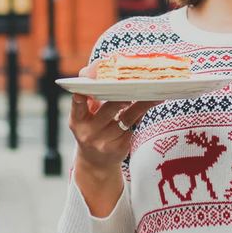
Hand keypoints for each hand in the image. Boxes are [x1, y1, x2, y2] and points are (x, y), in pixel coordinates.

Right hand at [68, 60, 160, 175]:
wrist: (96, 162)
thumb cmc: (93, 128)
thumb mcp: (86, 115)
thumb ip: (92, 97)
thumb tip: (106, 70)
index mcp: (77, 120)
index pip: (77, 106)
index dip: (80, 99)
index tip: (83, 92)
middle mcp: (88, 132)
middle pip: (108, 109)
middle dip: (121, 98)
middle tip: (134, 87)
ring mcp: (104, 142)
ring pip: (126, 118)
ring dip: (141, 104)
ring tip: (154, 94)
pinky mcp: (119, 148)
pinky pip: (133, 127)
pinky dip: (143, 114)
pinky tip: (153, 104)